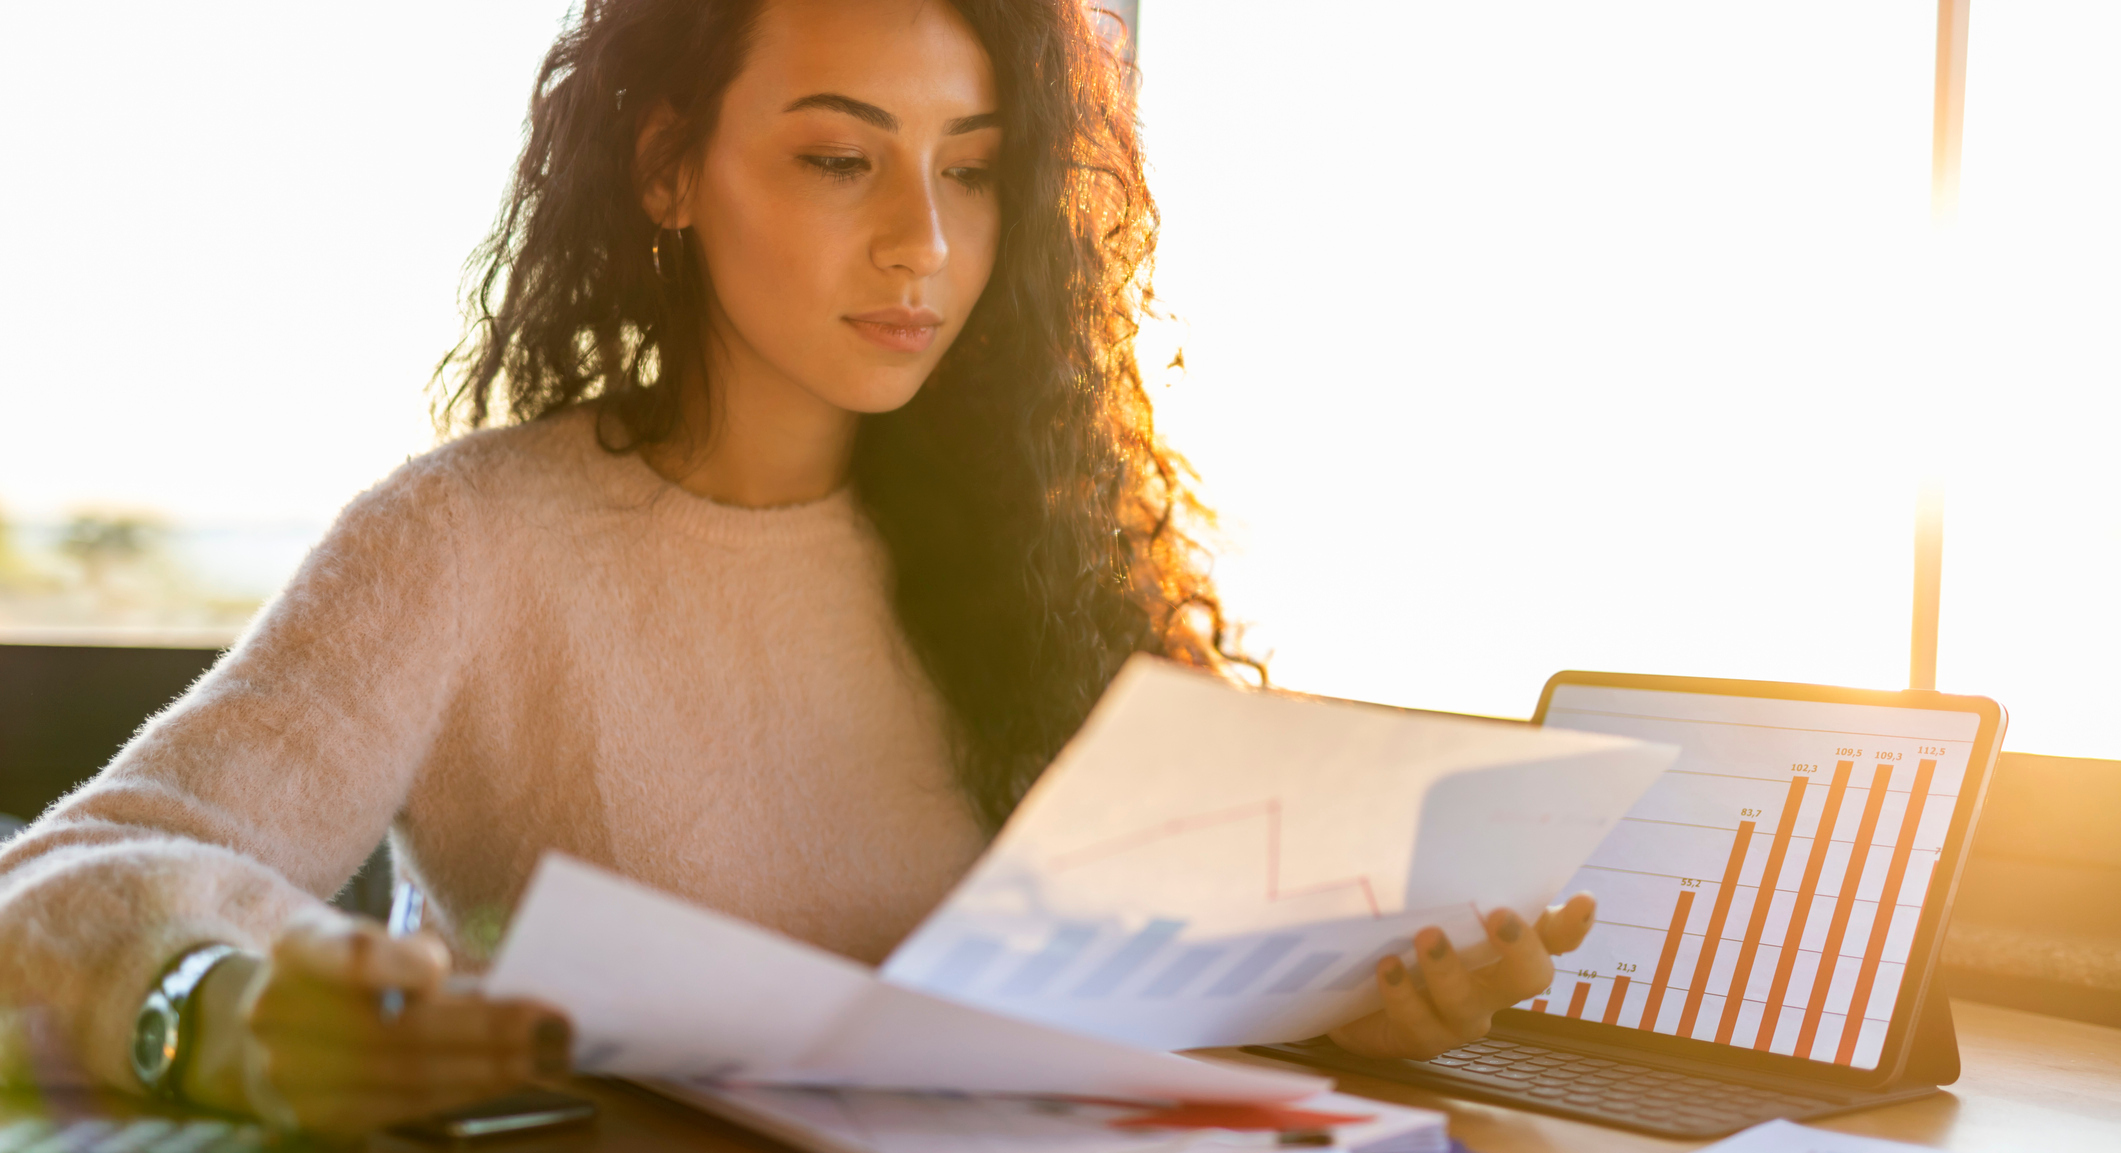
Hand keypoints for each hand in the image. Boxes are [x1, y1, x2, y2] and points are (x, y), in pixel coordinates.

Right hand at [185, 910, 570, 1138]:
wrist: (255, 1029)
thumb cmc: (336, 973)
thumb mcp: (356, 935)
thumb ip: (404, 950)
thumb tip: (490, 985)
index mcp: (298, 948)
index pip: (344, 955)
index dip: (391, 964)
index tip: (439, 968)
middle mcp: (281, 1013)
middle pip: (393, 1031)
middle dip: (482, 1031)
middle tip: (550, 1024)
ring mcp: (291, 1074)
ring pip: (405, 1077)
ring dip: (485, 1069)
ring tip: (545, 1054)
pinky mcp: (316, 1114)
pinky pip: (401, 1106)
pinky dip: (461, 1090)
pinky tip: (506, 1075)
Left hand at [1327, 893, 1596, 1059]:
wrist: (1346, 985)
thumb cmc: (1395, 926)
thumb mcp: (1419, 893)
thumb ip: (1440, 870)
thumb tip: (1434, 813)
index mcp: (1502, 945)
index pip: (1553, 937)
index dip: (1574, 925)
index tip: (1584, 899)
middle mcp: (1492, 985)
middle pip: (1530, 976)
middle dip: (1519, 948)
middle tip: (1496, 914)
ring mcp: (1459, 1016)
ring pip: (1469, 1004)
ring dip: (1448, 969)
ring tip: (1426, 935)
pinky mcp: (1418, 1037)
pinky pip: (1418, 1023)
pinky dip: (1402, 994)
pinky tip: (1386, 967)